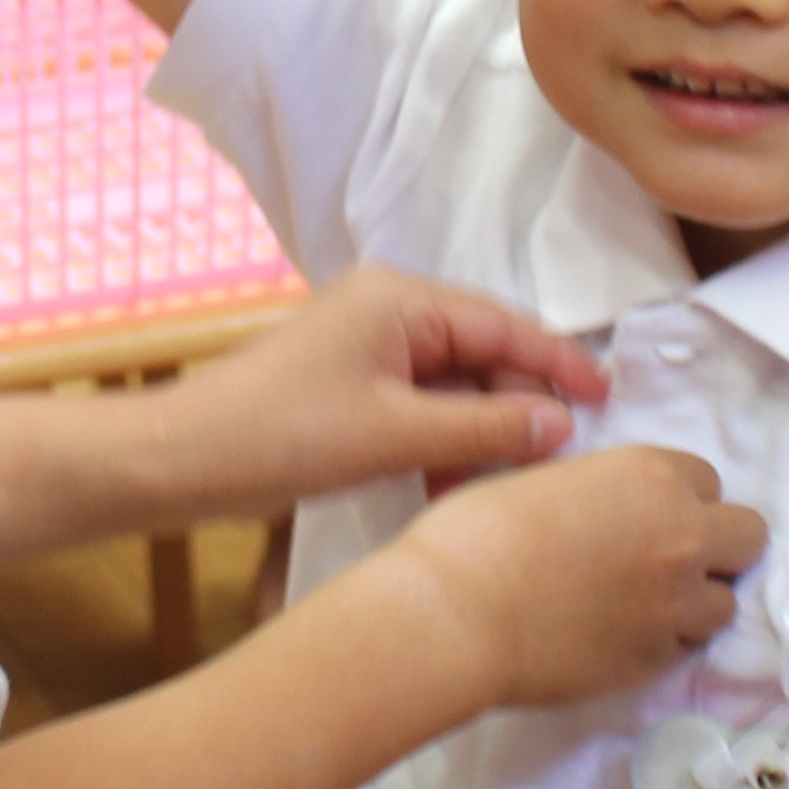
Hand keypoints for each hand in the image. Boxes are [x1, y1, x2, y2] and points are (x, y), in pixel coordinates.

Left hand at [163, 267, 605, 510]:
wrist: (178, 463)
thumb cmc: (277, 437)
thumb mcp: (394, 436)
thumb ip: (485, 425)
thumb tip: (563, 424)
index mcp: (400, 300)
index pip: (506, 325)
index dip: (561, 365)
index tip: (609, 403)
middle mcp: (388, 311)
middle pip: (484, 354)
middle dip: (518, 409)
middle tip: (554, 466)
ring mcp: (368, 348)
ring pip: (456, 387)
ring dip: (480, 435)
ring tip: (500, 487)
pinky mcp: (352, 386)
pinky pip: (422, 406)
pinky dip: (443, 443)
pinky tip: (451, 487)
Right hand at [388, 446, 762, 711]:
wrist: (456, 616)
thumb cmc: (477, 533)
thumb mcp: (542, 479)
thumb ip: (599, 490)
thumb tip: (607, 510)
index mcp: (653, 479)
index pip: (707, 479)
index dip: (677, 494)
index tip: (646, 510)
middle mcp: (682, 539)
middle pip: (748, 536)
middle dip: (717, 542)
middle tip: (668, 554)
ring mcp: (675, 608)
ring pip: (724, 602)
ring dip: (695, 598)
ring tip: (645, 603)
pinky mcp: (655, 663)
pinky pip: (685, 648)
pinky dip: (666, 640)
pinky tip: (622, 635)